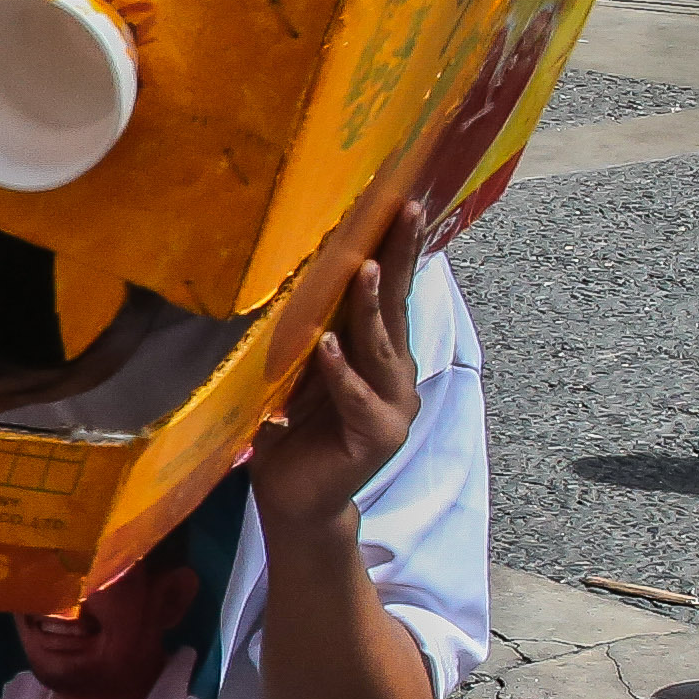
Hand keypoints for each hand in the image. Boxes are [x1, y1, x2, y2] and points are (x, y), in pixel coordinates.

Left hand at [249, 201, 424, 533]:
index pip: (390, 291)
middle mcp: (396, 374)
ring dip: (369, 306)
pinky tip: (327, 345)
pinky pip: (356, 397)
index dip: (398, 247)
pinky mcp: (377, 436)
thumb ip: (311, 328)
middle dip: (400, 256)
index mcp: (380, 353)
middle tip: (405, 210)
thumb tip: (295, 267)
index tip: (403, 200)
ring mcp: (392, 406)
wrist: (296, 498)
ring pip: (380, 347)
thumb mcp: (299, 368)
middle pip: (396, 306)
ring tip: (364, 267)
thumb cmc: (293, 427)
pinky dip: (340, 371)